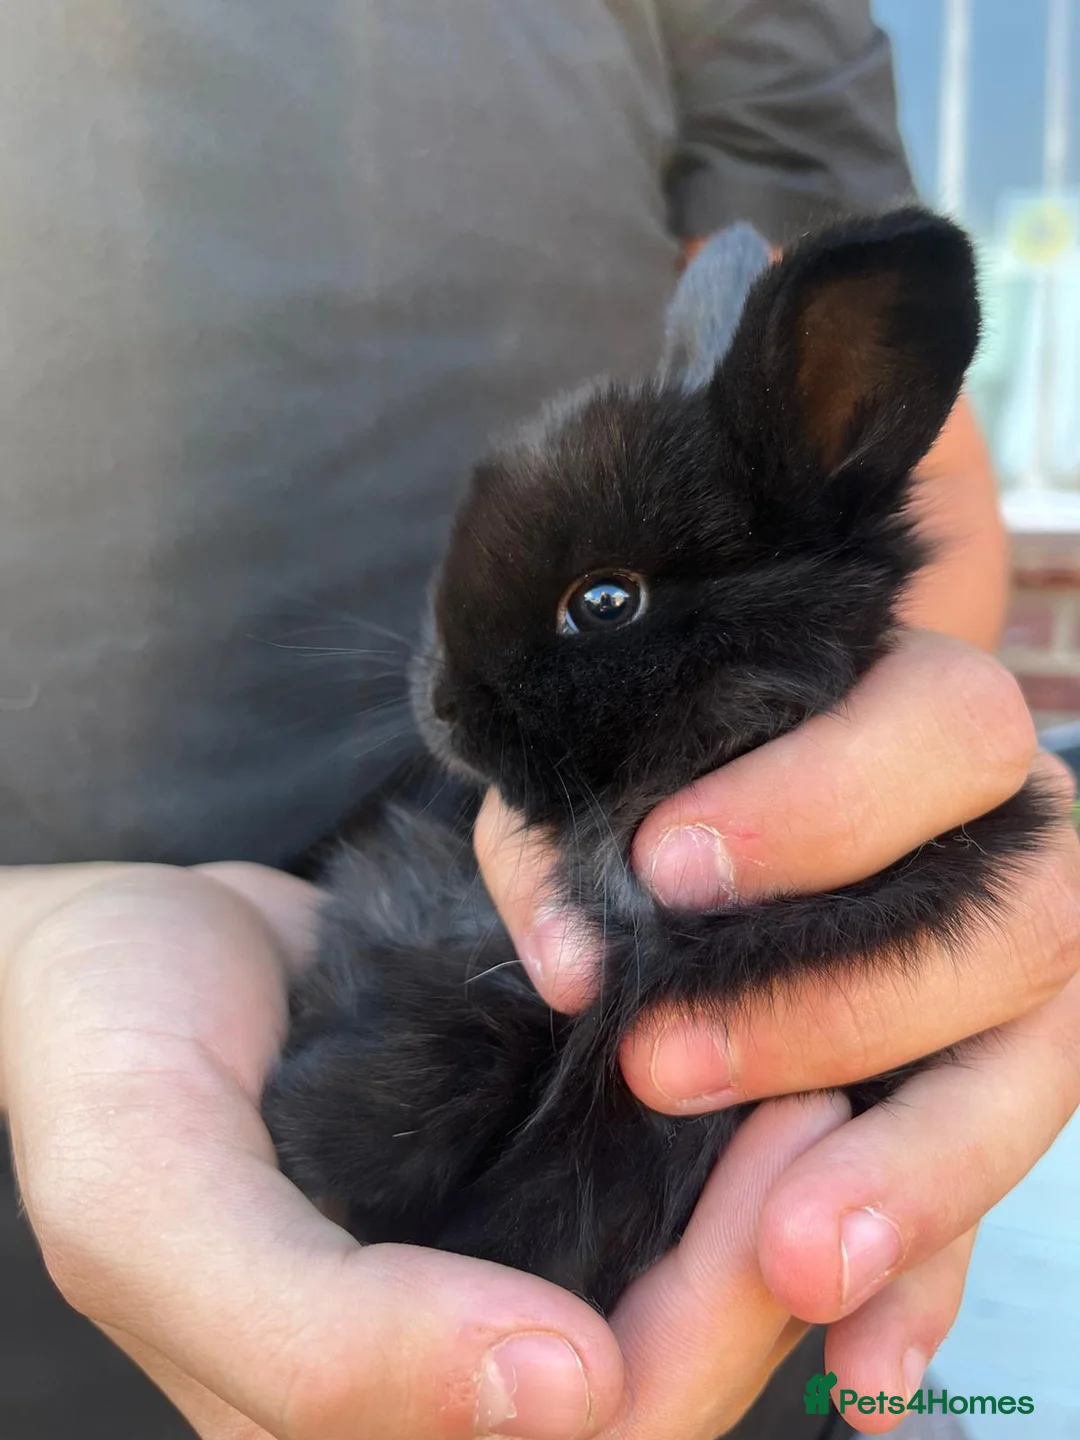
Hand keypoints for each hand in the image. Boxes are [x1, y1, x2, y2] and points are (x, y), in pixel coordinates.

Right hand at [0, 860, 847, 1439]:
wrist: (114, 941)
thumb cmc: (102, 1056)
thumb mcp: (149, 1202)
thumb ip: (312, 1340)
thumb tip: (562, 1399)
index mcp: (350, 1434)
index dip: (709, 1333)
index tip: (787, 1141)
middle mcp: (439, 1381)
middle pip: (660, 1387)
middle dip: (761, 1256)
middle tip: (819, 1090)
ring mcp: (480, 1282)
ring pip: (672, 1303)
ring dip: (757, 1202)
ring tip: (810, 1067)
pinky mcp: (504, 1193)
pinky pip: (639, 1211)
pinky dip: (714, 1157)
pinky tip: (755, 1065)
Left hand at [477, 628, 1079, 1431]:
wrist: (748, 799)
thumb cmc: (679, 772)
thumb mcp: (617, 776)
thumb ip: (579, 847)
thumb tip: (576, 965)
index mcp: (937, 721)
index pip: (943, 730)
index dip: (820, 805)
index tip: (665, 870)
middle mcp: (1020, 850)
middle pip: (1019, 923)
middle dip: (843, 1007)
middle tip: (666, 1070)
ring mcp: (1032, 983)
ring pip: (1032, 1077)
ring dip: (914, 1175)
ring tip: (792, 1263)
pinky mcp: (996, 1094)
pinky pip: (996, 1200)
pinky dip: (931, 1283)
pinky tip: (864, 1368)